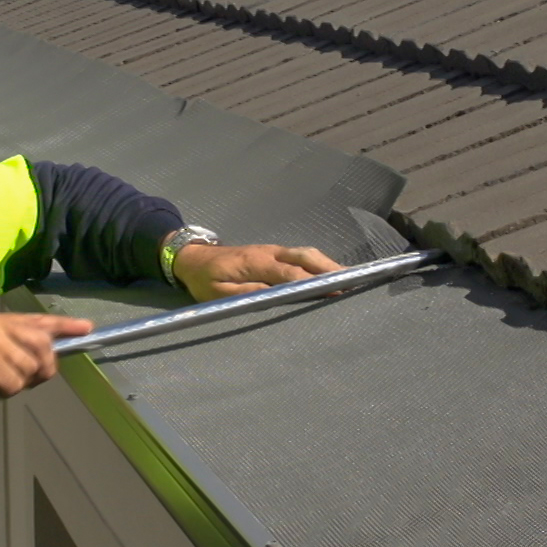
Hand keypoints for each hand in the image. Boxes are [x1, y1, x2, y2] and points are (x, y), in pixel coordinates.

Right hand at [0, 311, 93, 416]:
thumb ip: (11, 348)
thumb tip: (45, 358)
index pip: (34, 320)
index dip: (63, 325)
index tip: (85, 328)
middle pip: (41, 345)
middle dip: (42, 368)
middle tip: (29, 381)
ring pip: (29, 368)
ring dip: (16, 384)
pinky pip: (15, 384)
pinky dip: (3, 392)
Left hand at [171, 243, 340, 301]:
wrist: (193, 257)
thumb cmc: (205, 279)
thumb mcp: (219, 293)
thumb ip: (247, 293)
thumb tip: (274, 296)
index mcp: (256, 263)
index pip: (291, 273)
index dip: (313, 281)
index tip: (334, 290)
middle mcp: (269, 253)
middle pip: (305, 257)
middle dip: (329, 268)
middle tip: (353, 281)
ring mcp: (273, 250)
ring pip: (306, 253)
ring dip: (328, 264)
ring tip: (350, 278)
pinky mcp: (274, 253)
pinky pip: (301, 256)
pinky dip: (318, 263)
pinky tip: (331, 273)